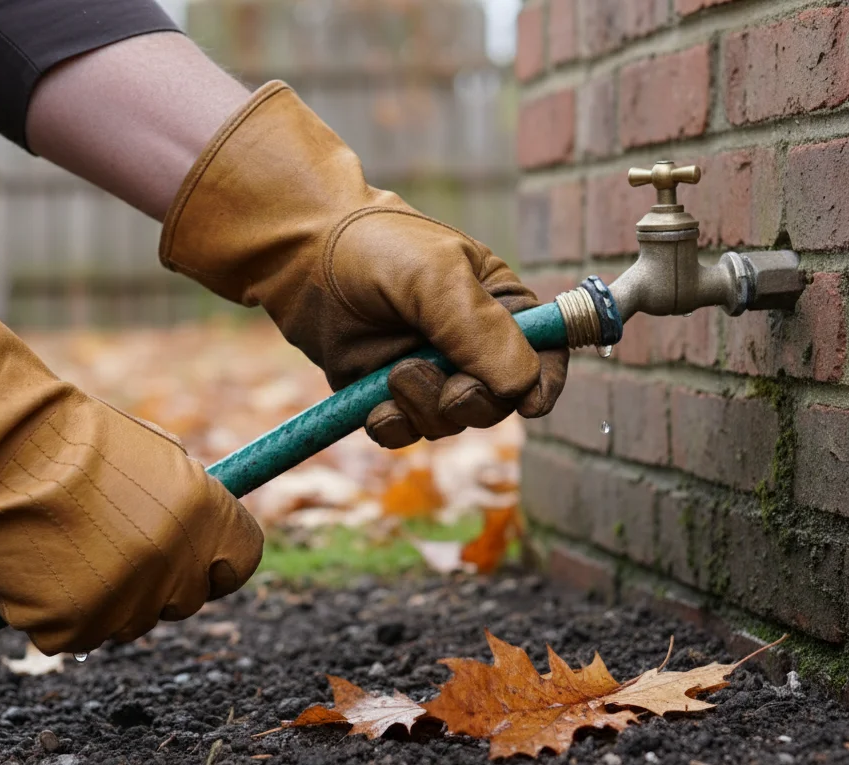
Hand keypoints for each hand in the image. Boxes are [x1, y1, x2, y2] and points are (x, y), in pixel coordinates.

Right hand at [0, 275, 262, 653]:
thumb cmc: (66, 438)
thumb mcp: (150, 454)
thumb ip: (187, 499)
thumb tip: (207, 533)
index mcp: (204, 515)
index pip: (242, 561)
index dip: (217, 561)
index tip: (198, 558)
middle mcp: (175, 564)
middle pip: (185, 599)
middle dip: (156, 580)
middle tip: (109, 546)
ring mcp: (125, 600)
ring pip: (127, 620)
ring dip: (103, 596)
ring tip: (61, 543)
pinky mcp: (74, 628)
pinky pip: (74, 634)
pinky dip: (53, 612)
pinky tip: (33, 566)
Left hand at [158, 82, 568, 447]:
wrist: (301, 254)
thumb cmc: (377, 247)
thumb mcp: (436, 276)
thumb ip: (480, 329)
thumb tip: (522, 387)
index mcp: (502, 308)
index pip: (546, 356)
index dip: (543, 384)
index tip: (529, 404)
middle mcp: (471, 346)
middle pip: (499, 403)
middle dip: (470, 402)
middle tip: (439, 383)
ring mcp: (430, 373)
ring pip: (451, 422)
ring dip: (425, 409)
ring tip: (394, 374)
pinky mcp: (387, 395)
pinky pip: (405, 434)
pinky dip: (392, 427)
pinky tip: (374, 405)